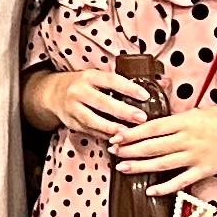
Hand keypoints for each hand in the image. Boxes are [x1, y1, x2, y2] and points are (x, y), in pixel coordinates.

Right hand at [28, 65, 151, 139]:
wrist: (52, 94)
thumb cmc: (85, 85)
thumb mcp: (100, 77)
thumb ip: (127, 82)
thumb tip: (163, 83)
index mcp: (90, 76)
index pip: (111, 80)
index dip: (128, 88)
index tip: (145, 95)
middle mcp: (79, 91)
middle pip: (102, 102)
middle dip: (123, 111)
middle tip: (141, 118)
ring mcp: (73, 108)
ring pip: (94, 120)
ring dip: (112, 128)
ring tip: (129, 134)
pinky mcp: (72, 123)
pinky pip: (90, 131)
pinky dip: (104, 136)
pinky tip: (118, 140)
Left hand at [114, 105, 216, 189]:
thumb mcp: (201, 111)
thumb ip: (179, 118)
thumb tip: (158, 122)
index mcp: (186, 121)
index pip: (151, 127)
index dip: (131, 133)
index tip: (116, 136)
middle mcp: (188, 139)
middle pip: (151, 146)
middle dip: (129, 150)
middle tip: (112, 152)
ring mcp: (195, 157)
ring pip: (161, 164)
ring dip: (139, 167)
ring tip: (122, 168)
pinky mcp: (204, 171)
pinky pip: (180, 181)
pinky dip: (164, 187)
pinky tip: (150, 190)